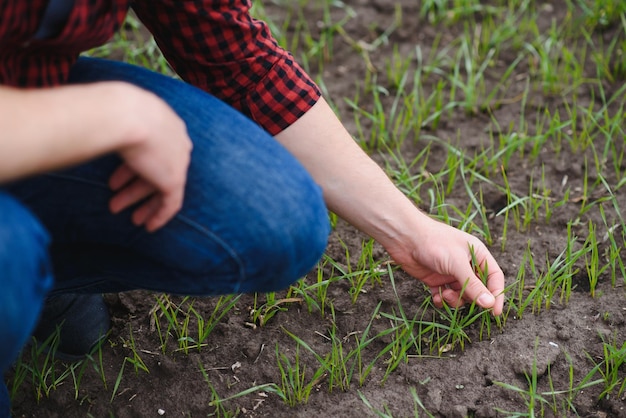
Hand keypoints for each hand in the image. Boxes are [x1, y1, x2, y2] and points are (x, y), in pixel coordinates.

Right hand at [107, 87, 192, 231]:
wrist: (125, 114)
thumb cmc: (111, 109)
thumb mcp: (112, 112)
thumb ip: (108, 124)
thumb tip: (84, 129)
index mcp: (163, 122)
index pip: (151, 149)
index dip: (131, 166)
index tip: (116, 181)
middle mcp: (176, 140)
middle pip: (156, 168)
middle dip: (134, 187)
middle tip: (117, 200)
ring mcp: (178, 160)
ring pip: (161, 187)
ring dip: (139, 201)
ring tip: (117, 211)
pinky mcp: (175, 178)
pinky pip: (171, 203)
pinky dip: (160, 215)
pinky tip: (148, 227)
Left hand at [390, 219, 504, 314]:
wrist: (405, 238)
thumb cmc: (434, 243)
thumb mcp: (457, 263)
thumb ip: (473, 285)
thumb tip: (489, 304)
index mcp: (478, 254)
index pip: (494, 277)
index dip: (496, 295)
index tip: (495, 313)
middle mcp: (466, 264)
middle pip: (478, 289)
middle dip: (470, 298)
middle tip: (460, 298)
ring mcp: (451, 273)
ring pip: (461, 295)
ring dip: (454, 299)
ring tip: (444, 294)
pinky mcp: (436, 280)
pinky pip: (445, 296)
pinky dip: (441, 300)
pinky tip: (435, 297)